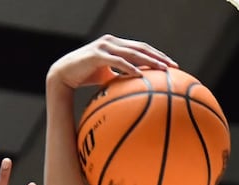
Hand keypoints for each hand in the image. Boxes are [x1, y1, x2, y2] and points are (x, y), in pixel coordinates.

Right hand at [47, 34, 174, 90]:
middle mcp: (112, 42)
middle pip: (141, 47)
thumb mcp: (108, 75)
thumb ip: (122, 77)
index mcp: (117, 45)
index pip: (142, 47)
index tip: (172, 66)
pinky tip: (141, 75)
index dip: (157, 55)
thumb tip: (137, 89)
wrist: (64, 74)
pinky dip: (130, 67)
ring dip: (149, 60)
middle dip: (159, 56)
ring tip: (162, 70)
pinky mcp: (97, 55)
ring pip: (132, 52)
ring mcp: (105, 47)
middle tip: (174, 67)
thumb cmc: (86, 76)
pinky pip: (118, 61)